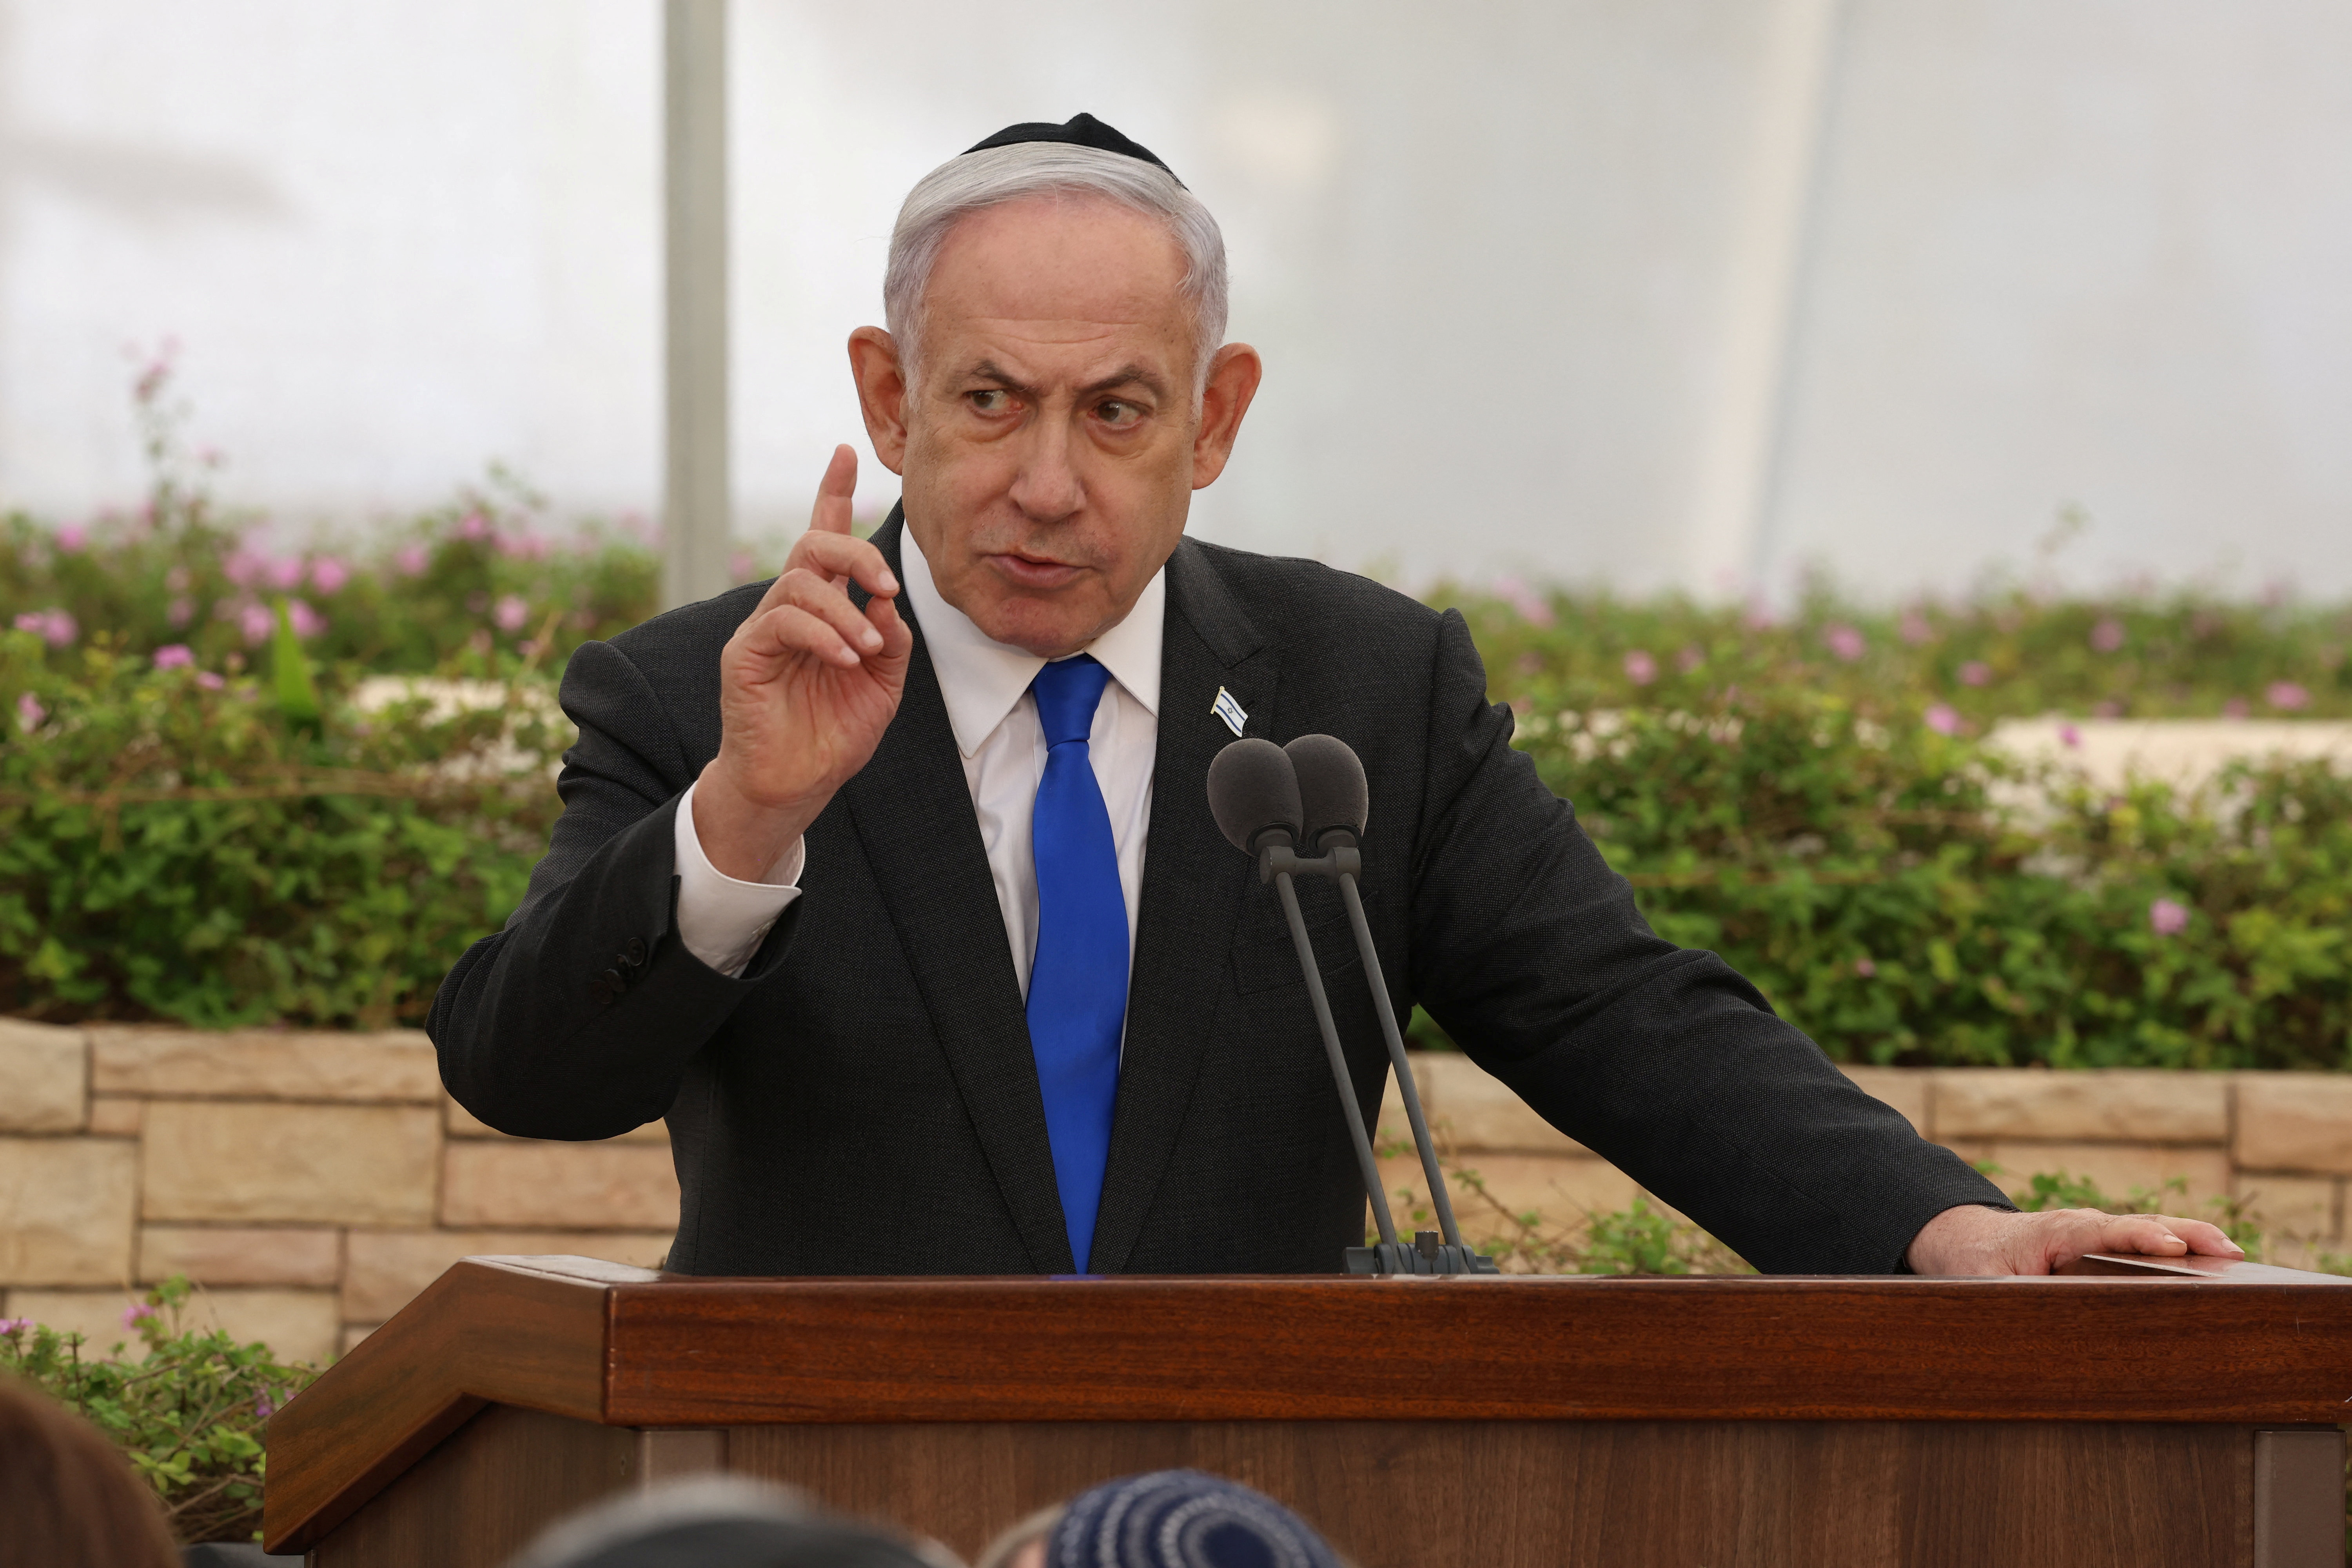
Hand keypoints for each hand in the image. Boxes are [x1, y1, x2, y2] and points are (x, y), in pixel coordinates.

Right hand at [693, 445, 909, 878]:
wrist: (796, 785)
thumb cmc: (834, 734)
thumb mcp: (883, 684)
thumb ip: (891, 639)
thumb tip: (888, 599)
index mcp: (823, 608)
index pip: (824, 538)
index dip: (833, 493)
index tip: (846, 453)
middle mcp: (789, 608)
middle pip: (813, 544)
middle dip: (856, 551)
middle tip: (890, 584)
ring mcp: (763, 629)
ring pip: (800, 582)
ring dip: (844, 610)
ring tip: (867, 647)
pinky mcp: (744, 654)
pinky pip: (783, 621)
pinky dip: (822, 635)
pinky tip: (844, 658)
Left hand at [1905, 1203, 2243, 1275]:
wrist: (1968, 1237)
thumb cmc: (1978, 1259)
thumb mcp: (1983, 1281)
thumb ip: (2006, 1298)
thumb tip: (2025, 1321)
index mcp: (2056, 1232)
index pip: (2105, 1231)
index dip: (2139, 1238)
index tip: (2170, 1245)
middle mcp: (2085, 1225)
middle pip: (2140, 1225)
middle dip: (2185, 1234)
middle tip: (2227, 1250)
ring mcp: (2100, 1231)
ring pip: (2151, 1229)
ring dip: (2192, 1238)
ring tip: (2234, 1254)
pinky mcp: (2107, 1243)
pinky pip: (2147, 1239)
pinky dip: (2181, 1244)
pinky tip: (2214, 1260)